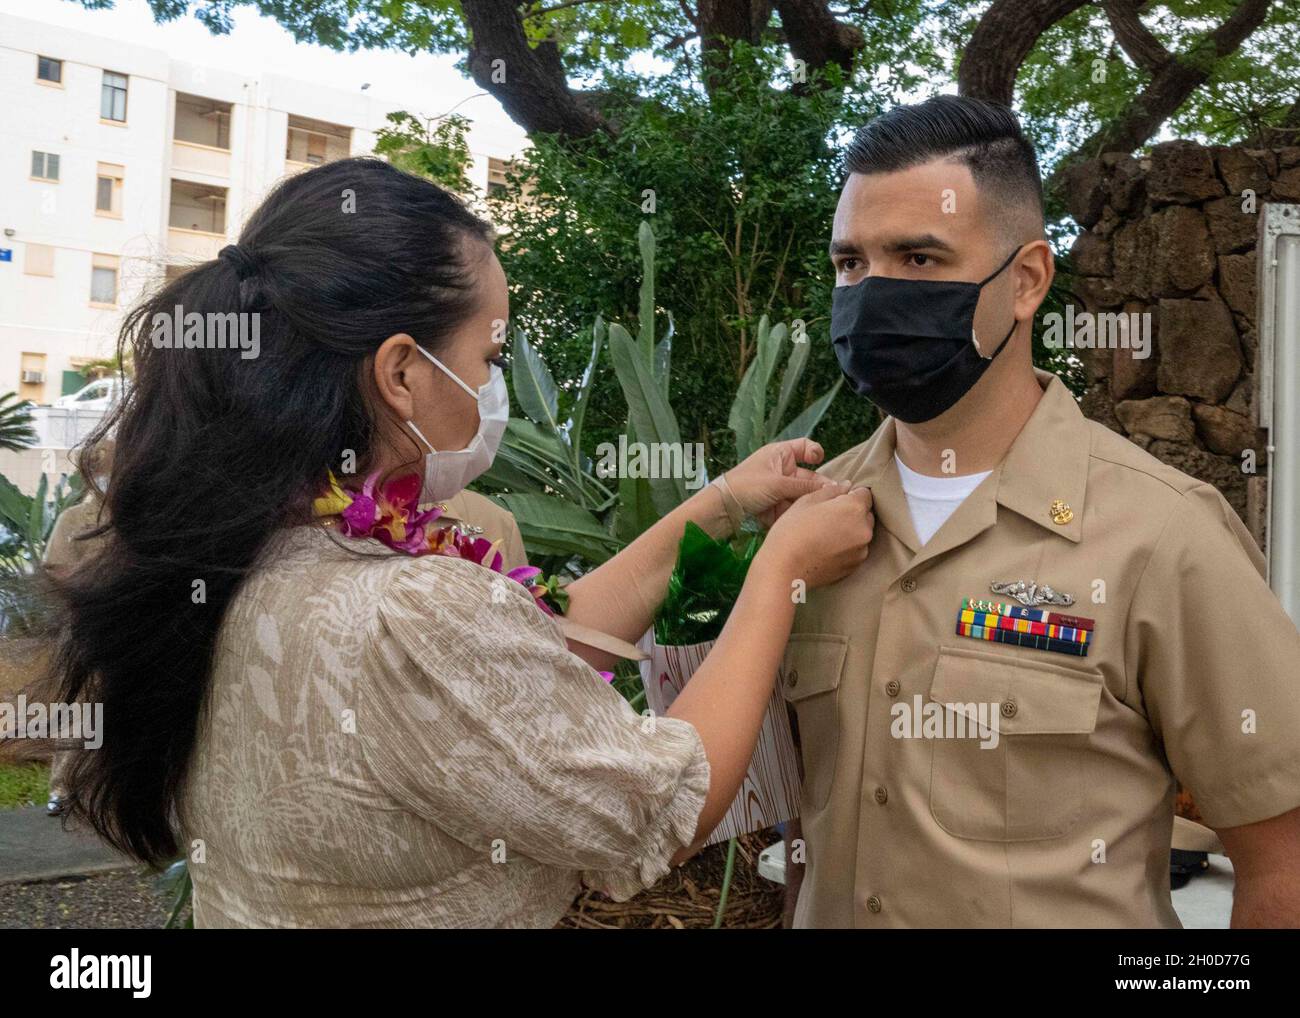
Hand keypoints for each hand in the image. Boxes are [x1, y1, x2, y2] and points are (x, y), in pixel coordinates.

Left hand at [723, 439, 835, 527]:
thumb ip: (806, 487)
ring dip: (806, 504)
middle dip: (816, 489)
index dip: (815, 452)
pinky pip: (791, 508)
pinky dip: (794, 514)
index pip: (805, 447)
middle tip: (831, 500)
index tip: (820, 462)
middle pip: (808, 478)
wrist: (722, 508)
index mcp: (780, 454)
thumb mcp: (778, 484)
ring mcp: (778, 488)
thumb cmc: (747, 486)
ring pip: (801, 496)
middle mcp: (781, 469)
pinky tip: (800, 520)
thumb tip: (834, 488)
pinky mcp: (775, 505)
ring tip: (814, 512)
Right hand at [757, 481, 873, 589]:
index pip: (865, 494)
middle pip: (866, 514)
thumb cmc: (792, 531)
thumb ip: (831, 490)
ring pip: (861, 533)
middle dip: (852, 513)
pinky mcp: (855, 566)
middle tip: (827, 518)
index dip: (850, 495)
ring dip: (850, 531)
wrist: (784, 569)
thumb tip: (847, 486)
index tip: (834, 501)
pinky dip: (846, 548)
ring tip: (825, 536)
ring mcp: (861, 550)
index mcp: (854, 508)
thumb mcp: (807, 501)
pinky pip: (855, 550)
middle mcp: (864, 529)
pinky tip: (826, 549)